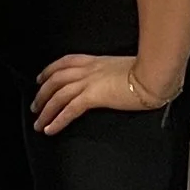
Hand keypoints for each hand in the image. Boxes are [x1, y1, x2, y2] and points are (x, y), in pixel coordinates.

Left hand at [31, 52, 178, 135]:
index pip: (65, 62)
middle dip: (42, 93)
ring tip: (38, 122)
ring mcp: (89, 82)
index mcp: (96, 61)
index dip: (49, 70)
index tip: (41, 78)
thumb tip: (114, 81)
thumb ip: (114, 73)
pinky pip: (69, 109)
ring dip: (45, 110)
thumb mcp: (126, 67)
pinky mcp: (93, 96)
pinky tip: (50, 128)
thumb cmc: (148, 71)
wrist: (154, 74)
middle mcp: (89, 69)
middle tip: (35, 106)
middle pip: (55, 79)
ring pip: (58, 95)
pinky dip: (57, 120)